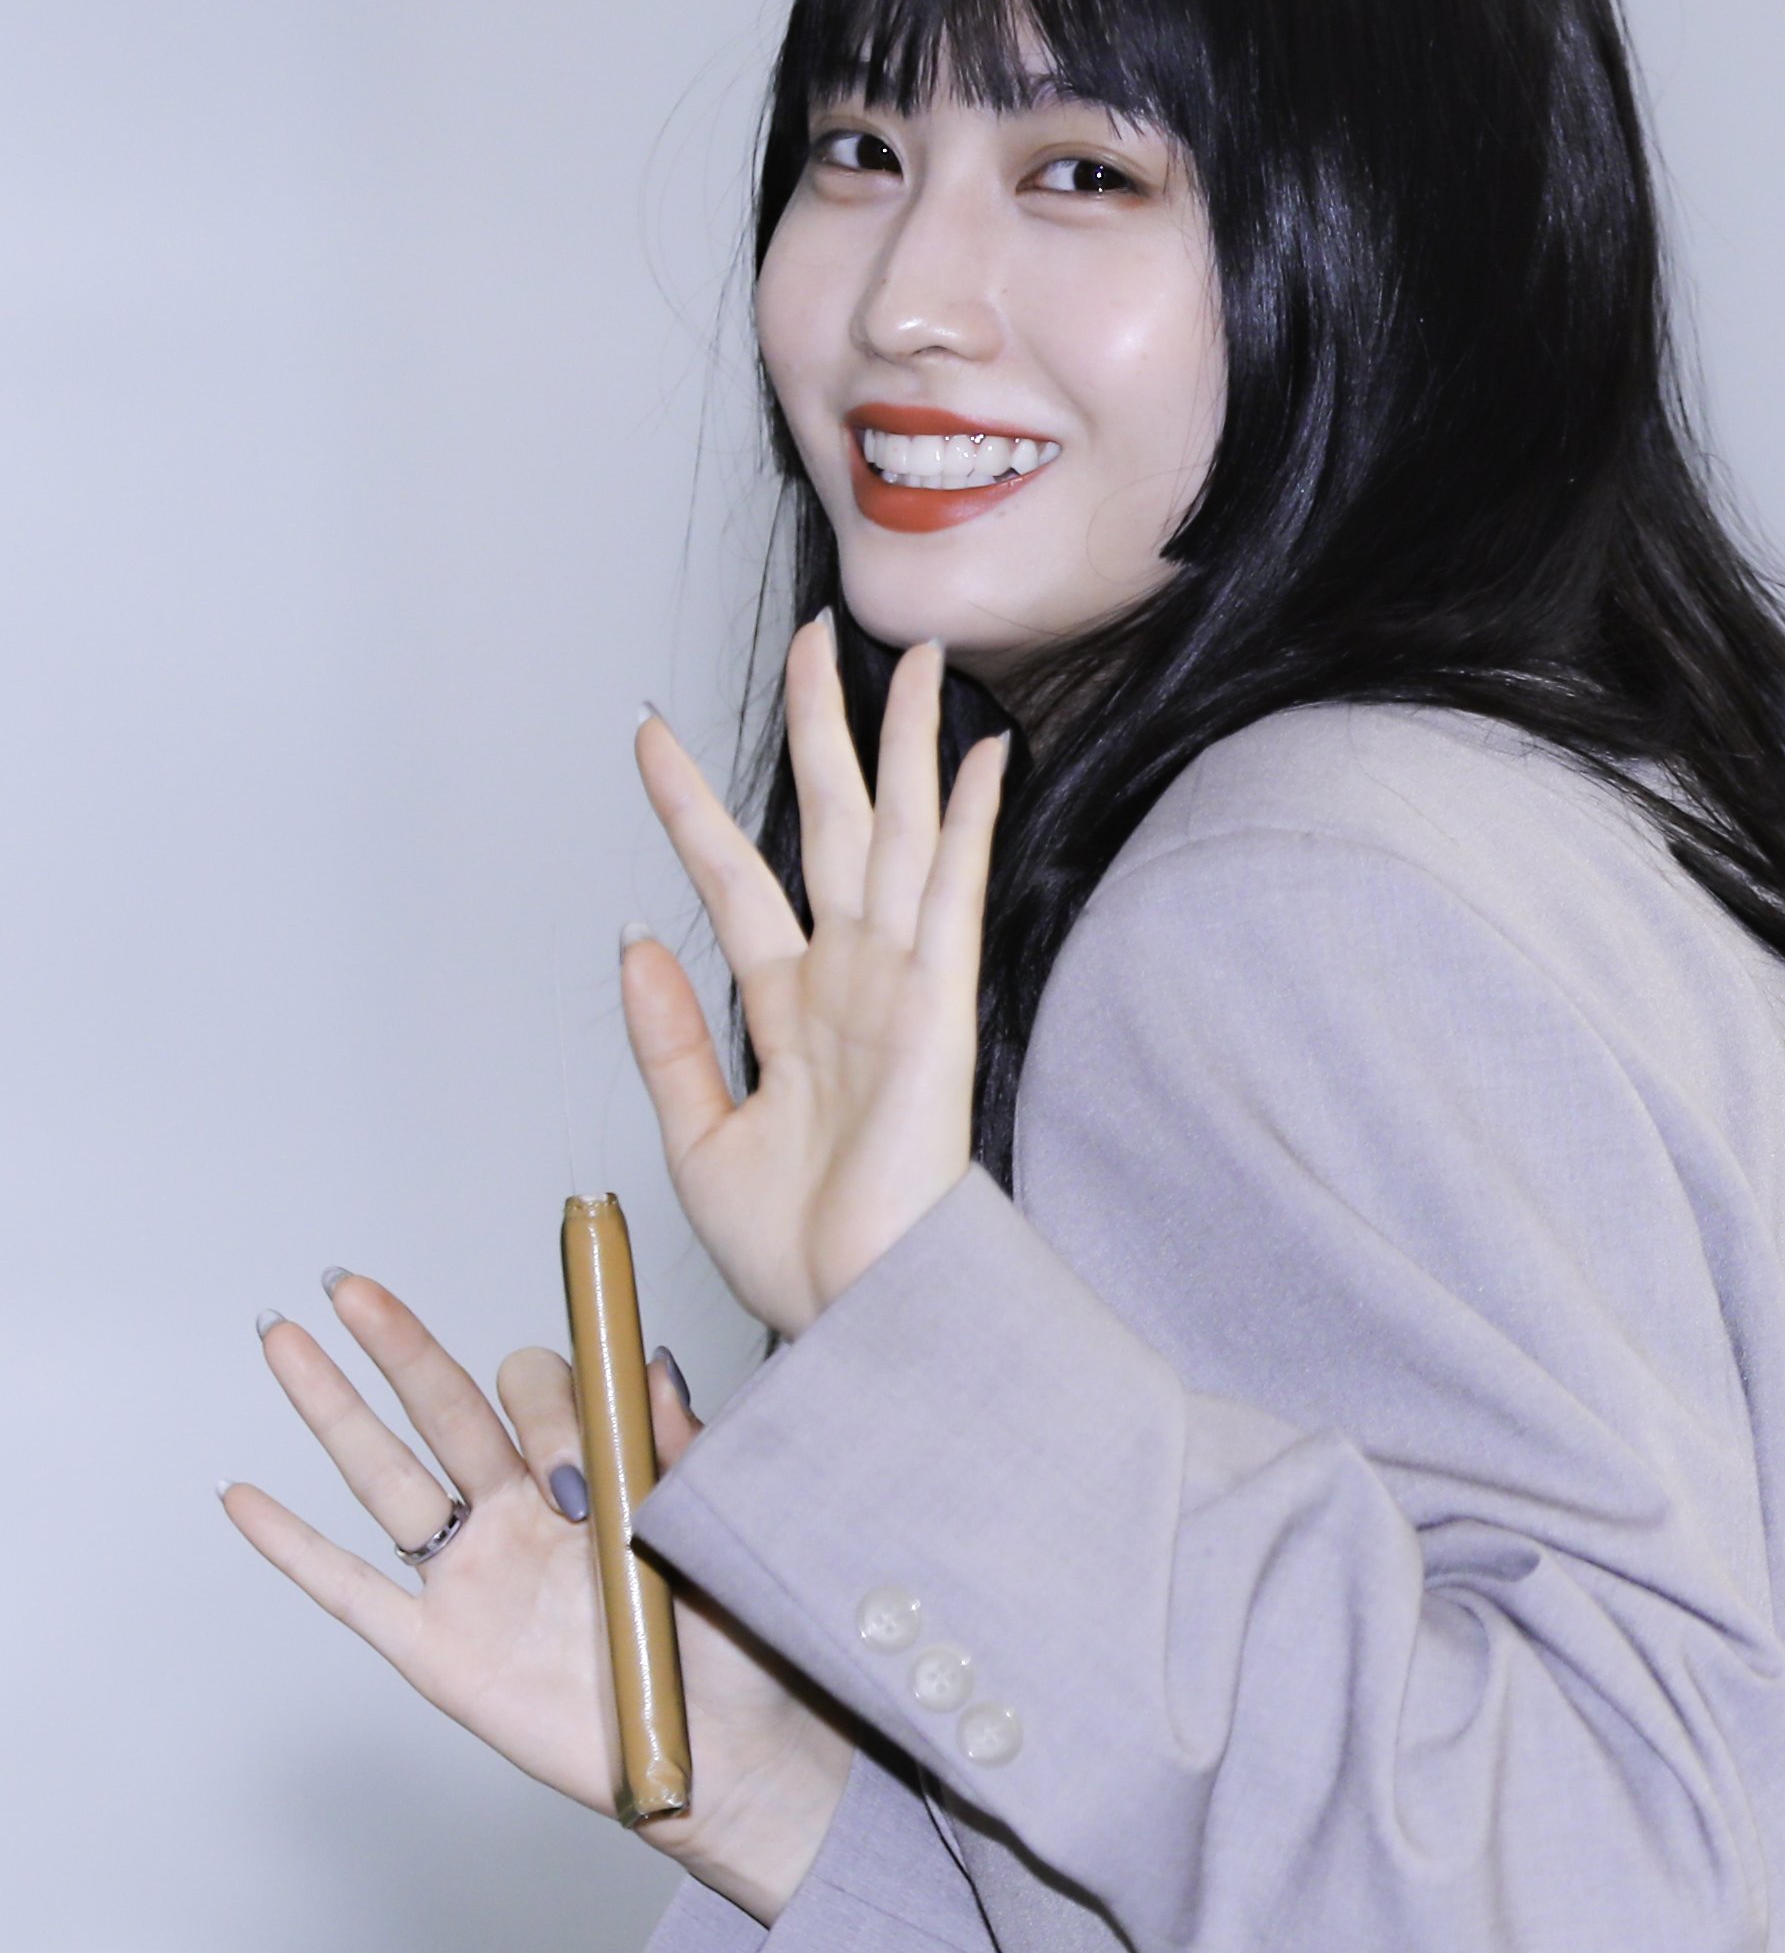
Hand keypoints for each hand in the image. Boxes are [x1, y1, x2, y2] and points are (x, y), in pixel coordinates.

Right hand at [221, 1276, 851, 1922]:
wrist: (720, 1750)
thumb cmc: (729, 1641)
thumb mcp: (711, 1526)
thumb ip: (678, 1446)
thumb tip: (649, 1361)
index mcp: (584, 1476)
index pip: (536, 1395)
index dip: (550, 1410)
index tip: (578, 1477)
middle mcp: (517, 1516)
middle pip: (442, 1411)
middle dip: (398, 1345)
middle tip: (351, 1286)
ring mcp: (472, 1578)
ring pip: (386, 1476)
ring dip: (333, 1408)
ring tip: (283, 1339)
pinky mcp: (440, 1651)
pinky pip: (351, 1590)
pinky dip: (293, 1546)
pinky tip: (243, 1496)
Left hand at [623, 622, 1006, 1338]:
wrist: (858, 1314)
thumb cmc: (800, 1254)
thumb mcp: (695, 1139)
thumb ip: (668, 1039)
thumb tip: (636, 942)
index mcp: (791, 1012)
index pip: (736, 880)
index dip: (691, 806)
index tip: (649, 737)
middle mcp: (849, 983)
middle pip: (833, 824)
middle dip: (824, 728)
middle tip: (818, 638)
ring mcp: (899, 988)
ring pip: (898, 835)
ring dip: (902, 745)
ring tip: (904, 660)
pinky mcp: (940, 1009)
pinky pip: (952, 896)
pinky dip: (966, 824)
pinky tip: (981, 756)